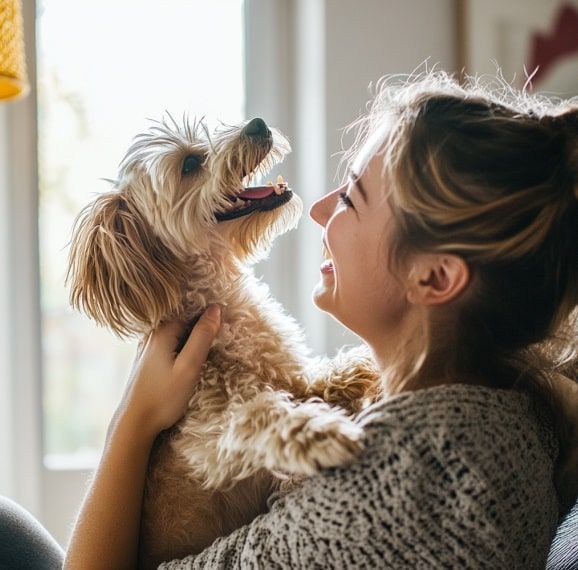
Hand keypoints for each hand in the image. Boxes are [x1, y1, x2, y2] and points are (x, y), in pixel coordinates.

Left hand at [112, 305, 221, 437]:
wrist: (135, 423)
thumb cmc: (163, 397)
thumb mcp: (189, 366)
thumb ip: (203, 336)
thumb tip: (216, 309)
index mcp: (162, 331)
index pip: (193, 311)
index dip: (210, 317)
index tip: (224, 328)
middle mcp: (152, 334)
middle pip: (184, 321)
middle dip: (201, 327)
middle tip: (217, 343)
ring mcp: (147, 347)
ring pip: (177, 334)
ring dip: (192, 339)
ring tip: (203, 354)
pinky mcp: (147, 360)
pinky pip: (170, 344)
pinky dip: (182, 348)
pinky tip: (187, 361)